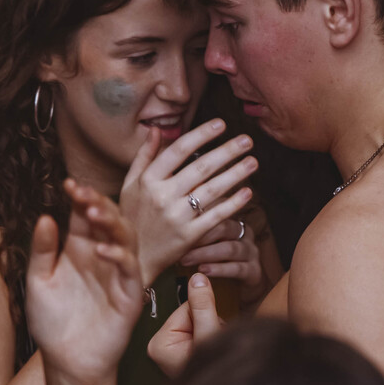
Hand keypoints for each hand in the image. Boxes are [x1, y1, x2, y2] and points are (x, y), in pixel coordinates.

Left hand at [24, 180, 144, 384]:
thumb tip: (45, 217)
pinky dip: (119, 256)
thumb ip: (41, 252)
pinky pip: (131, 269)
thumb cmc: (52, 324)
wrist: (67, 363)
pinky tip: (102, 250)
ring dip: (112, 223)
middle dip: (97, 203)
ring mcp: (118, 274)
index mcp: (79, 250)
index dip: (80, 197)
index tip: (68, 184)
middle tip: (83, 193)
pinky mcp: (130, 295)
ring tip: (93, 214)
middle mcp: (101, 257)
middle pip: (108, 220)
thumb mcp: (38, 283)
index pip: (84, 215)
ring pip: (125, 238)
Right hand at [118, 119, 256, 282]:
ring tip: (253, 162)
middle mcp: (162, 196)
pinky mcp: (189, 236)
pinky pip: (216, 216)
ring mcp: (177, 217)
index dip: (202, 135)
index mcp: (148, 180)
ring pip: (212, 190)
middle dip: (227, 151)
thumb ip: (144, 156)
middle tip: (247, 140)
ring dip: (236, 174)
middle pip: (201, 167)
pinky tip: (248, 192)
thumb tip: (156, 130)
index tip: (221, 124)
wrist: (134, 260)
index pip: (179, 150)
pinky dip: (233, 203)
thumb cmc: (132, 218)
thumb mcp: (130, 185)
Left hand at [146, 272, 224, 378]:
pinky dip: (214, 336)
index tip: (209, 332)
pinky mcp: (184, 352)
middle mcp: (161, 347)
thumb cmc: (217, 375)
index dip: (203, 314)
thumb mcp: (210, 335)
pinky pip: (202, 330)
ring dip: (214, 329)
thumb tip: (197, 277)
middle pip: (191, 314)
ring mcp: (173, 350)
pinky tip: (217, 349)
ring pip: (199, 321)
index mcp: (159, 343)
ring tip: (217, 348)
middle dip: (209, 322)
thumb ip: (203, 306)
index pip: (184, 308)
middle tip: (215, 342)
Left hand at [178, 216, 265, 302]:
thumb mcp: (206, 243)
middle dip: (200, 236)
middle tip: (179, 244)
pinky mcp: (254, 271)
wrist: (241, 287)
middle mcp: (245, 233)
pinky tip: (203, 271)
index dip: (198, 217)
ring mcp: (251, 252)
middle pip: (225, 227)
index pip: (217, 211)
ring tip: (186, 260)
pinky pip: (237, 268)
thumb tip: (167, 223)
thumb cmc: (217, 260)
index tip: (176, 223)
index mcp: (233, 221)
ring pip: (230, 248)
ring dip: (206, 254)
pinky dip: (219, 269)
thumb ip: (193, 232)